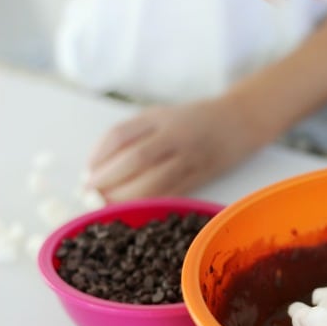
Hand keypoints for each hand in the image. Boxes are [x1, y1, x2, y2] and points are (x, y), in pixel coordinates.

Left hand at [86, 98, 267, 200]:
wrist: (240, 121)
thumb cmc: (194, 119)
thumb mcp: (161, 116)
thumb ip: (134, 135)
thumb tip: (99, 168)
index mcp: (160, 118)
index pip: (120, 135)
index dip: (98, 157)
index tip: (86, 174)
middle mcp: (175, 136)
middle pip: (135, 160)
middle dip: (108, 181)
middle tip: (91, 195)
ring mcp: (190, 158)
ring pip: (153, 182)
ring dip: (126, 198)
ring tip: (108, 205)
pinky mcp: (201, 177)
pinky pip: (171, 194)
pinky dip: (149, 204)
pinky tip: (135, 209)